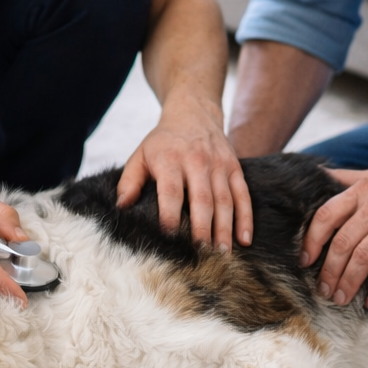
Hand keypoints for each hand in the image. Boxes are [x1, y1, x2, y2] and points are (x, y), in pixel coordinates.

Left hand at [116, 95, 252, 249]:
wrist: (193, 113)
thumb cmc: (163, 142)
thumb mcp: (140, 155)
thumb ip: (129, 182)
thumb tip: (121, 208)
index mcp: (170, 159)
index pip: (171, 191)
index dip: (170, 215)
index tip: (169, 237)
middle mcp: (197, 161)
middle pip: (202, 199)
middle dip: (203, 229)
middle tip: (202, 254)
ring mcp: (219, 164)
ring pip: (225, 200)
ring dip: (225, 229)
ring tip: (223, 254)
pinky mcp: (235, 167)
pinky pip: (243, 195)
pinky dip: (246, 218)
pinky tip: (245, 239)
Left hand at [300, 166, 367, 309]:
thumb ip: (346, 178)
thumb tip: (316, 173)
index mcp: (362, 190)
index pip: (326, 216)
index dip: (312, 241)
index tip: (306, 261)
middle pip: (342, 243)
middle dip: (329, 271)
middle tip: (323, 290)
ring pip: (363, 258)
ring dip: (349, 282)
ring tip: (341, 299)